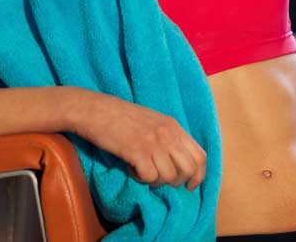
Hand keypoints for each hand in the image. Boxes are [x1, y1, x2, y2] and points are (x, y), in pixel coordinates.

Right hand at [72, 90, 206, 190]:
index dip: (198, 176)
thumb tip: (180, 165)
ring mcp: (153, 142)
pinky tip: (131, 167)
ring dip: (155, 181)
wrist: (95, 110)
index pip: (200, 156)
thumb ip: (168, 138)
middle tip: (160, 180)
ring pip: (169, 177)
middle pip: (189, 170)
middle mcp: (167, 134)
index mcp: (174, 126)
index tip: (189, 186)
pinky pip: (149, 177)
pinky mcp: (137, 151)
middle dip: (176, 182)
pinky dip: (140, 178)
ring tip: (141, 170)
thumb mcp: (153, 122)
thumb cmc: (121, 117)